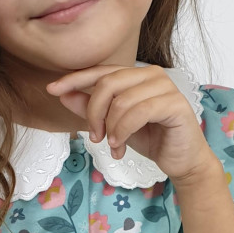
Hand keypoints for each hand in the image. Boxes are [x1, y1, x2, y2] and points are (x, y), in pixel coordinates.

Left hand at [46, 63, 216, 181]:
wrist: (182, 160)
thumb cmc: (151, 139)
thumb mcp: (114, 125)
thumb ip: (91, 109)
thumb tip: (64, 95)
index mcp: (137, 75)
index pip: (101, 71)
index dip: (75, 79)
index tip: (52, 90)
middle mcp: (152, 75)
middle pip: (107, 84)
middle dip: (94, 113)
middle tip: (94, 136)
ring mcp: (166, 87)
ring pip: (121, 100)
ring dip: (111, 128)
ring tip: (113, 145)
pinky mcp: (175, 104)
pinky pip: (138, 112)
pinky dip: (123, 131)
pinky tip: (121, 146)